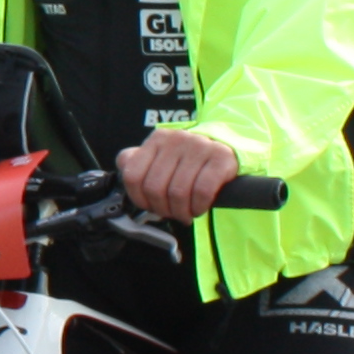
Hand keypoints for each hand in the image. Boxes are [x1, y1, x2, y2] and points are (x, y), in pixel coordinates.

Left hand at [114, 127, 245, 220]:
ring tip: (186, 213)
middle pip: (155, 187)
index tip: (149, 206)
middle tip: (171, 214)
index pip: (133, 175)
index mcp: (157, 139)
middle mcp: (176, 139)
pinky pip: (202, 191)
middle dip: (162, 209)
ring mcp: (199, 146)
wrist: (229, 147)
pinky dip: (198, 206)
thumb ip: (138, 161)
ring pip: (178, 192)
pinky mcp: (220, 157)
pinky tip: (199, 207)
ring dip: (181, 211)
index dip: (138, 198)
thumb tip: (124, 166)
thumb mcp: (162, 156)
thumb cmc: (190, 159)